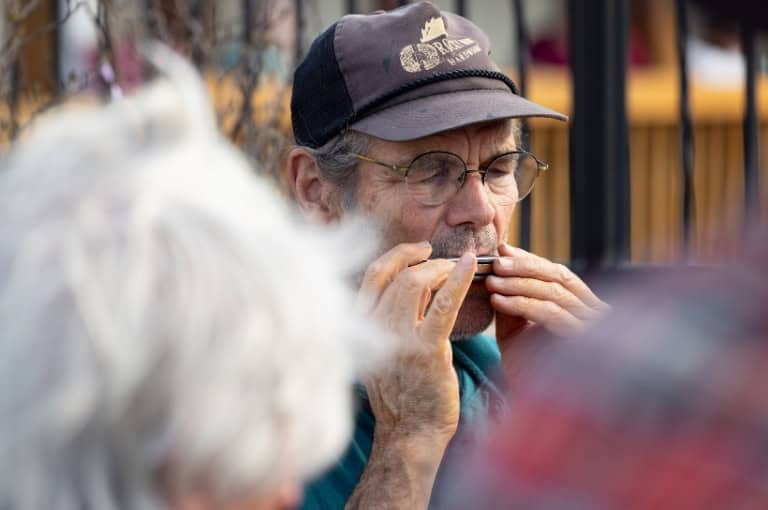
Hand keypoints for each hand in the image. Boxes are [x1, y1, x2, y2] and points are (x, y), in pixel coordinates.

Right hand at [358, 242, 475, 440]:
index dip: (396, 255)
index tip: (418, 250)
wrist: (410, 433)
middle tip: (440, 257)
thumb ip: (392, 315)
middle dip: (420, 259)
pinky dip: (457, 280)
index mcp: (360, 327)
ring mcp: (398, 339)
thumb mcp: (382, 349)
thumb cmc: (401, 392)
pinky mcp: (425, 350)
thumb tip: (413, 280)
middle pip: (394, 275)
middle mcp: (373, 330)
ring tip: (456, 267)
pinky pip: (443, 305)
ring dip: (438, 268)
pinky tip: (468, 266)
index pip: (372, 276)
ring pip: (414, 283)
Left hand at [486, 244, 608, 381]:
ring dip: (518, 284)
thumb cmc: (526, 368)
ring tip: (491, 282)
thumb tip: (499, 261)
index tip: (502, 251)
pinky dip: (522, 304)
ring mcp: (595, 327)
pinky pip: (551, 314)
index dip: (530, 260)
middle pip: (559, 277)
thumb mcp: (516, 326)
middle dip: (524, 267)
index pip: (558, 273)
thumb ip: (512, 297)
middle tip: (495, 263)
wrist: (536, 412)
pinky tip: (499, 301)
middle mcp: (596, 313)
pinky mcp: (585, 342)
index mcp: (583, 306)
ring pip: (554, 293)